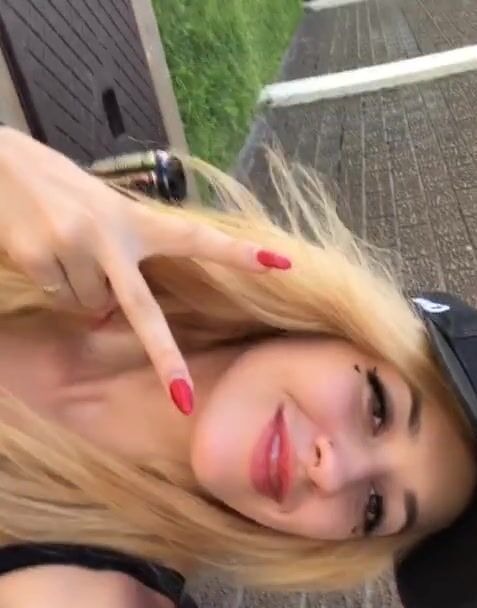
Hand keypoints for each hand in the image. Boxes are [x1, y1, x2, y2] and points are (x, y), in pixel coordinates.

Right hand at [0, 128, 290, 412]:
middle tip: (183, 399)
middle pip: (144, 312)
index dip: (238, 254)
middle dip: (166, 360)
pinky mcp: (41, 257)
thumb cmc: (54, 185)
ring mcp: (75, 246)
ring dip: (81, 293)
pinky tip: (41, 253)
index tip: (282, 265)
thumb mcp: (99, 207)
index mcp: (134, 217)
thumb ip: (120, 252)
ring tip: (63, 249)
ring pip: (91, 308)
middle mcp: (110, 234)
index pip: (196, 237)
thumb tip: (109, 313)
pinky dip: (54, 287)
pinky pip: (60, 299)